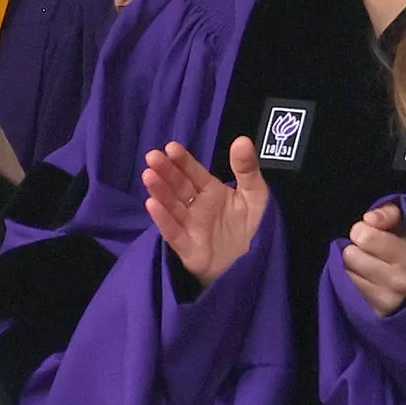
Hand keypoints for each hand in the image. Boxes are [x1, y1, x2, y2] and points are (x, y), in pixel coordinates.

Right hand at [143, 137, 268, 288]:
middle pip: (179, 187)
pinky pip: (174, 232)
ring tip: (149, 175)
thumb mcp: (256, 195)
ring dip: (160, 191)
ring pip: (172, 206)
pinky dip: (163, 219)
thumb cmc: (253, 228)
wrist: (253, 264)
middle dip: (166, 172)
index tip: (171, 147)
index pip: (194, 173)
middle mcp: (197, 207)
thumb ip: (247, 169)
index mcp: (212, 191)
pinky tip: (152, 204)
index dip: (183, 161)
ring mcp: (190, 226)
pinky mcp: (188, 248)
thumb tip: (242, 140)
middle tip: (152, 156)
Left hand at [343, 203, 405, 316]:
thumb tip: (369, 219)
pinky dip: (353, 284)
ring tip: (371, 269)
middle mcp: (400, 282)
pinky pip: (347, 291)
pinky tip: (368, 283)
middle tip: (372, 254)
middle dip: (357, 250)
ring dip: (354, 268)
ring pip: (346, 273)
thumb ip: (389, 213)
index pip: (365, 237)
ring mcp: (387, 301)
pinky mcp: (376, 315)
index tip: (374, 234)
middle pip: (350, 255)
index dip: (364, 230)